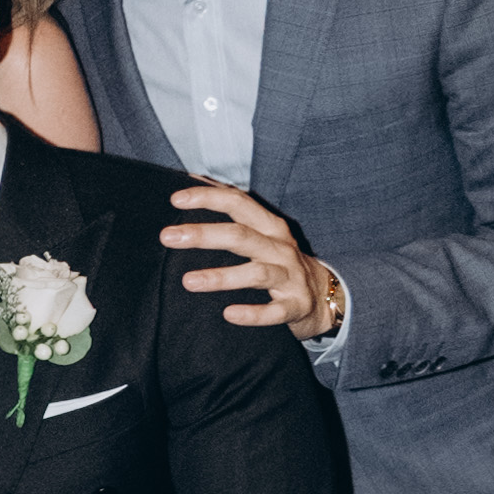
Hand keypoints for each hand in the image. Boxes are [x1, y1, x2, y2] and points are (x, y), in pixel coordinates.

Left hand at [161, 183, 344, 340]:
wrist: (326, 297)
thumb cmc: (281, 261)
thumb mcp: (264, 233)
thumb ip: (235, 211)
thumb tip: (194, 179)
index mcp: (270, 227)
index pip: (239, 203)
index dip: (208, 198)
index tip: (176, 199)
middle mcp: (280, 248)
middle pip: (241, 236)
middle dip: (204, 234)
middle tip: (168, 237)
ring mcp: (290, 277)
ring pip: (256, 273)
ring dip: (222, 277)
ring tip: (189, 281)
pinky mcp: (295, 305)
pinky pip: (274, 311)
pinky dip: (253, 313)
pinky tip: (229, 314)